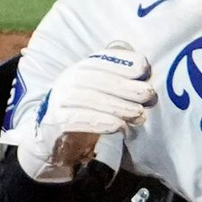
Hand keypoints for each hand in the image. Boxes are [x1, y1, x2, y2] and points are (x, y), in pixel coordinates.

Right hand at [18, 43, 156, 180]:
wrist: (52, 141)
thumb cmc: (85, 113)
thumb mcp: (102, 94)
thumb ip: (120, 83)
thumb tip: (145, 76)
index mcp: (81, 68)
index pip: (102, 59)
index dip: (124, 62)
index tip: (145, 69)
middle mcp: (68, 79)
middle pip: (98, 78)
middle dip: (126, 86)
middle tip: (149, 94)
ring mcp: (59, 100)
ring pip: (90, 99)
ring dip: (118, 106)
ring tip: (139, 114)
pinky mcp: (55, 122)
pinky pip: (78, 120)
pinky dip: (101, 122)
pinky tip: (119, 126)